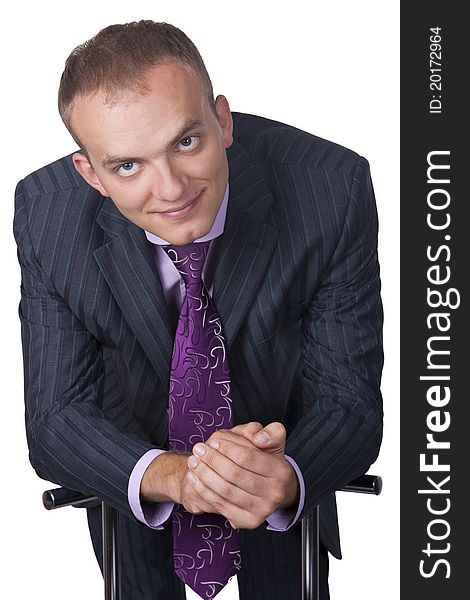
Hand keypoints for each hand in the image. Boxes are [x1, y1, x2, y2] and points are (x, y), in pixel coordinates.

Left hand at [184, 421, 299, 528]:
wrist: (275, 490)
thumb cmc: (269, 462)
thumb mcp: (275, 441)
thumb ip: (271, 433)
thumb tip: (259, 439)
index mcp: (280, 471)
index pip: (247, 457)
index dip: (227, 448)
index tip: (213, 441)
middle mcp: (274, 493)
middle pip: (234, 474)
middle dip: (212, 460)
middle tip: (198, 449)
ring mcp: (262, 510)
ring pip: (226, 491)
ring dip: (204, 474)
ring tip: (193, 462)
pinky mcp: (249, 521)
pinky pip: (221, 505)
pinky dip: (204, 490)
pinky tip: (194, 478)